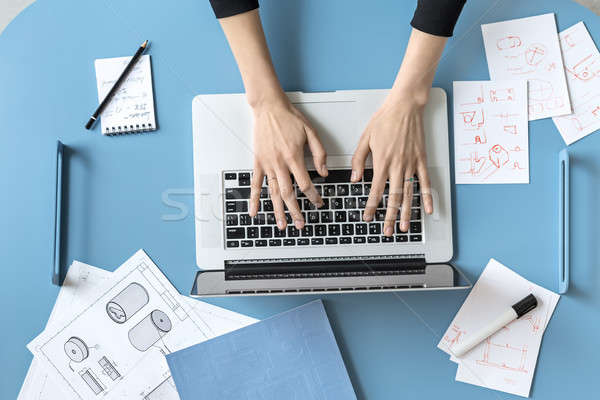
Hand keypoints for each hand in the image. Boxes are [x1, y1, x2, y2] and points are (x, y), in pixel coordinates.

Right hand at [249, 99, 327, 230]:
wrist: (268, 107)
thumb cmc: (289, 118)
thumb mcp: (311, 132)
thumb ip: (319, 153)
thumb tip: (324, 172)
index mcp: (294, 157)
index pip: (305, 183)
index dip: (313, 196)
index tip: (318, 203)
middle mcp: (280, 163)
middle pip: (288, 194)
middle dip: (295, 211)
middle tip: (301, 224)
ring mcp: (267, 164)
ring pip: (273, 193)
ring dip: (278, 211)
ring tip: (282, 225)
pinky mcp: (258, 162)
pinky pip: (255, 184)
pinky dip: (254, 199)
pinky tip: (254, 212)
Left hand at [351, 96, 433, 236]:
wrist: (405, 106)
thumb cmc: (385, 120)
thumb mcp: (364, 139)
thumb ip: (358, 160)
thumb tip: (354, 178)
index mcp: (381, 161)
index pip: (375, 190)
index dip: (371, 206)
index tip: (368, 217)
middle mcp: (397, 165)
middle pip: (393, 197)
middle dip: (390, 217)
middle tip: (387, 231)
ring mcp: (411, 164)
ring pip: (409, 193)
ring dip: (407, 212)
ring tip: (405, 226)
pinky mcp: (421, 160)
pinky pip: (425, 182)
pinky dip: (428, 196)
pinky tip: (428, 209)